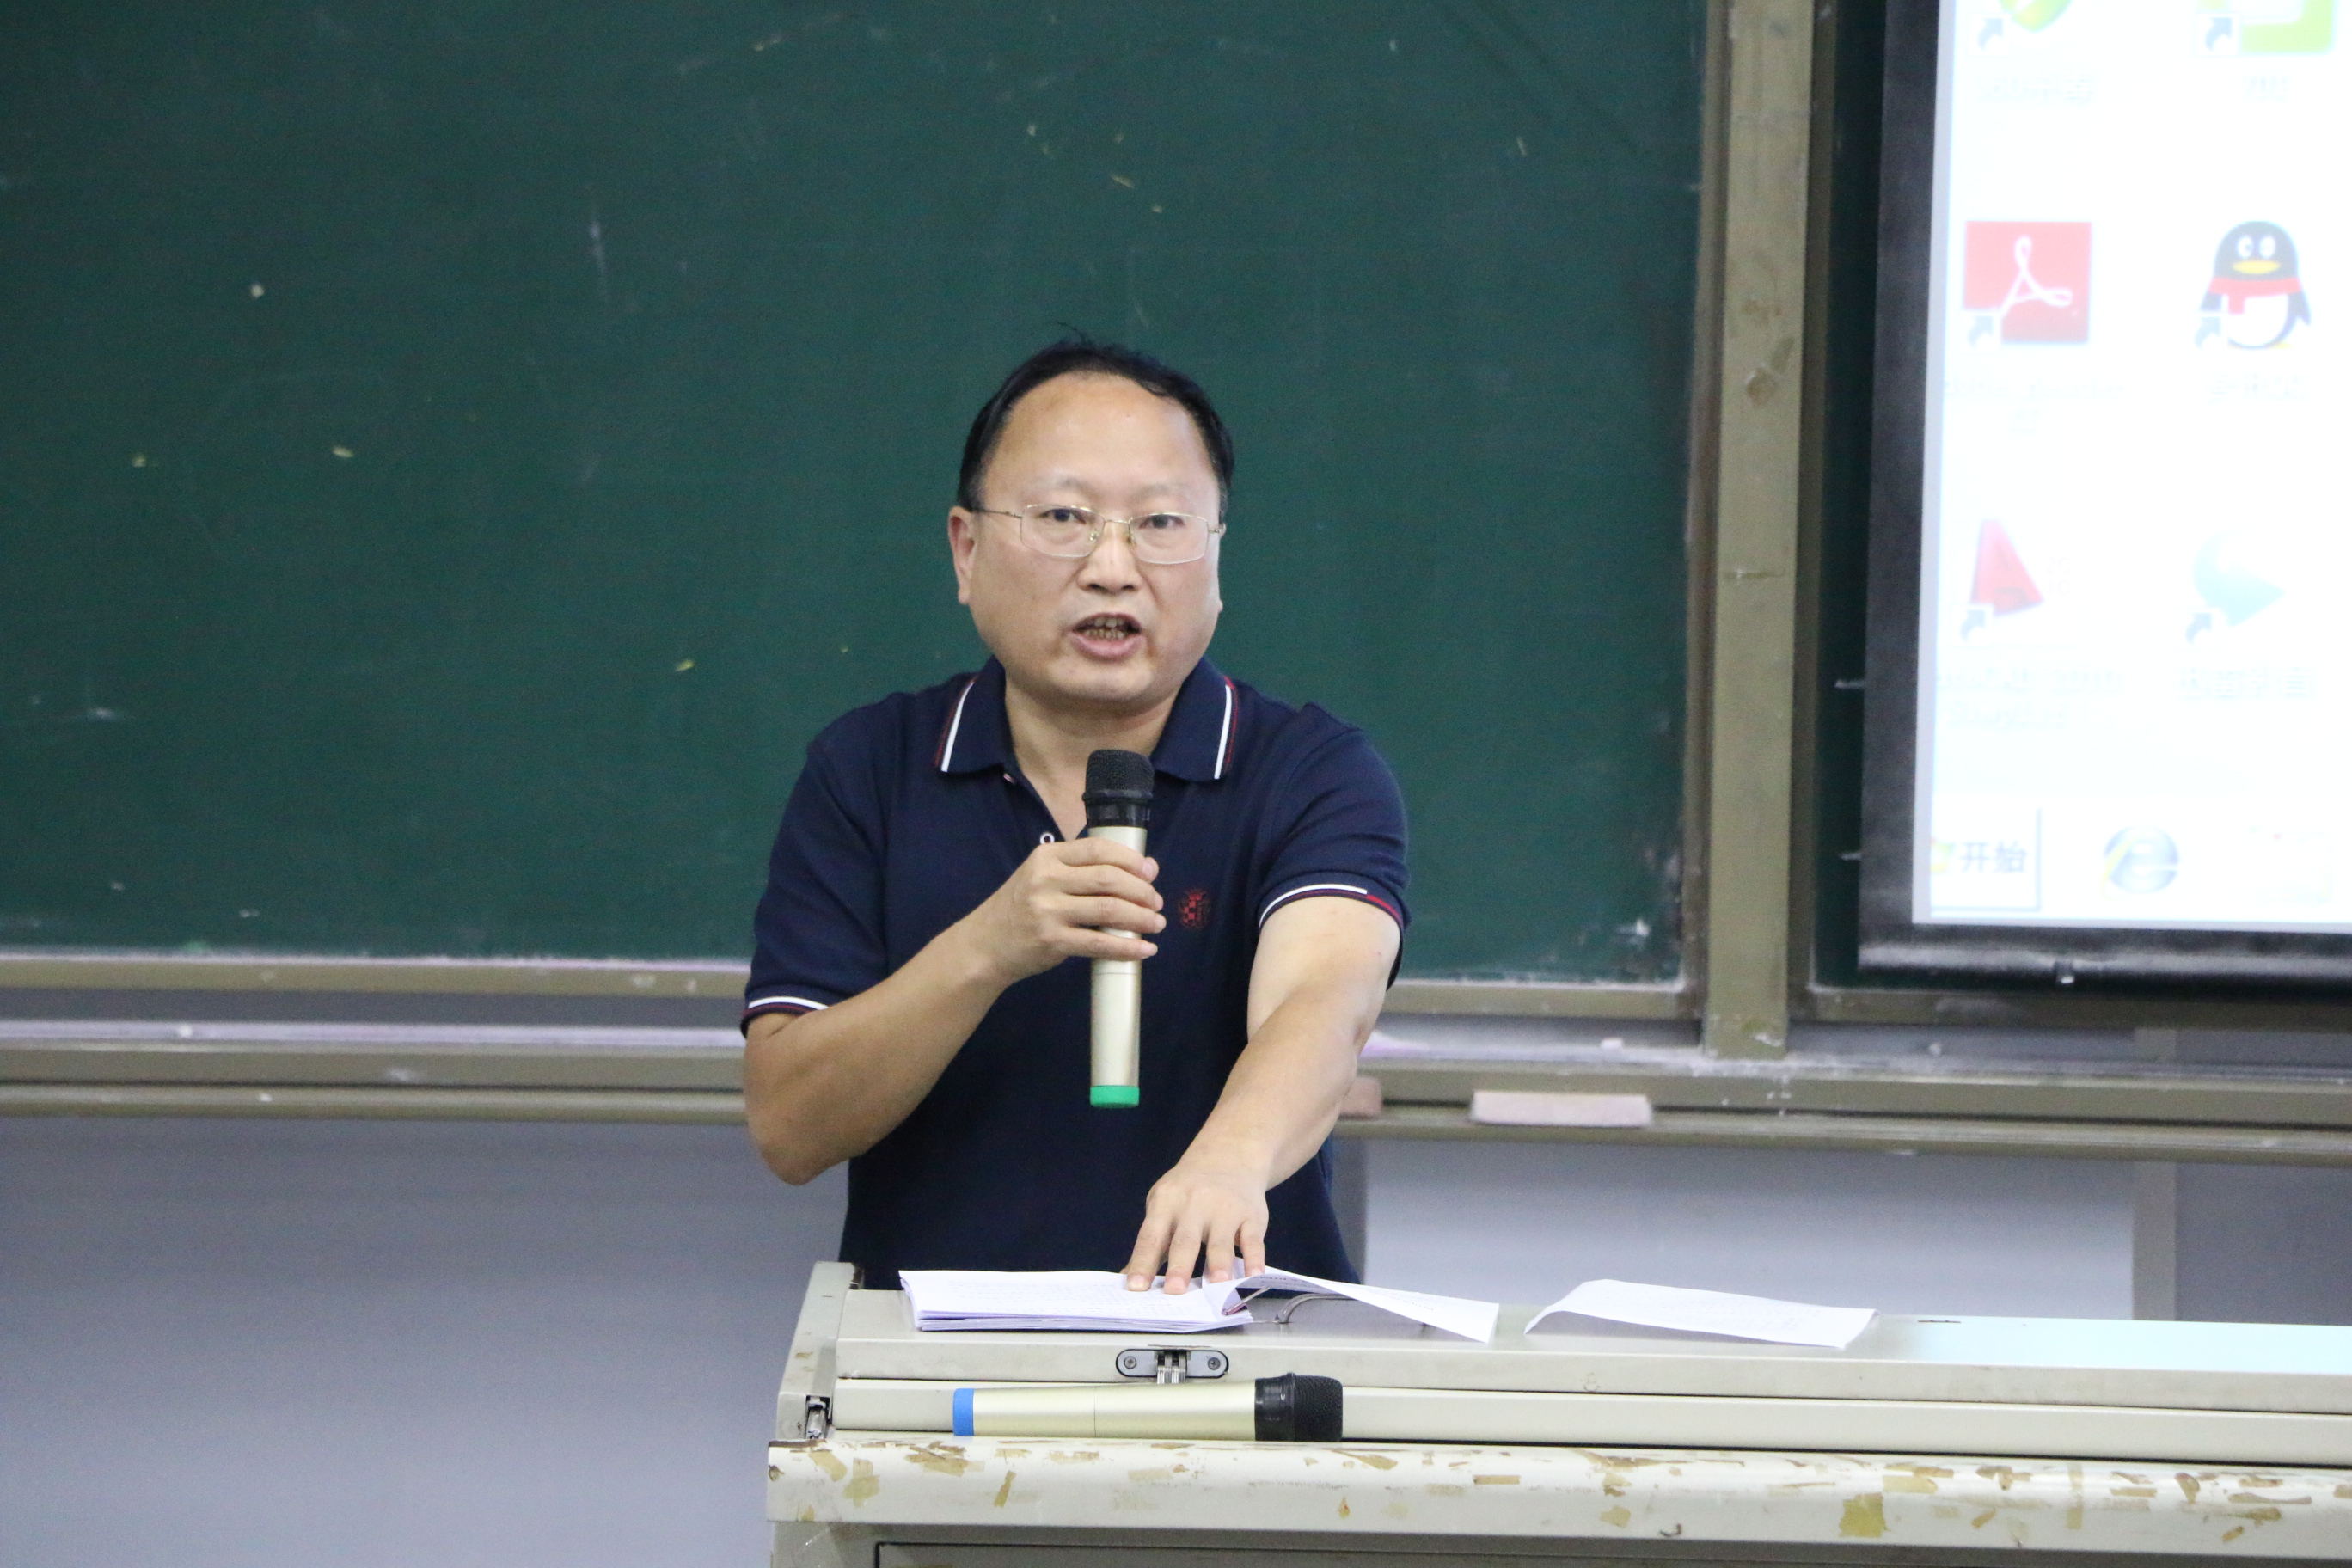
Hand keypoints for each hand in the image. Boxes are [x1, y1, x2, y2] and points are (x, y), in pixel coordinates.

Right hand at [958, 838, 1162, 987]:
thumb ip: (1080, 871)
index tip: (1150, 872)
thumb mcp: (1041, 877)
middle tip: (1156, 903)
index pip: (1098, 849)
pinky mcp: (1052, 940)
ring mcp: (1048, 910)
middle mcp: (1047, 879)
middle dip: (1142, 891)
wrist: (984, 945)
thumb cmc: (1020, 909)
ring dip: (1141, 918)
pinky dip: (1127, 947)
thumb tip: (1139, 869)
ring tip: (1155, 924)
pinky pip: (1100, 943)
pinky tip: (1144, 950)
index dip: (1131, 860)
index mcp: (1047, 857)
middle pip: (1109, 878)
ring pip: (1109, 909)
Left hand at [1123, 1157, 1268, 1294]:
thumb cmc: (1188, 1190)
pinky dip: (1255, 1259)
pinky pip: (1253, 1240)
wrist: (1228, 1155)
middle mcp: (1194, 1204)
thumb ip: (1151, 1242)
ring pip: (1221, 1241)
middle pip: (1185, 1240)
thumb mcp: (1163, 1205)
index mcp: (1166, 1202)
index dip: (1143, 1262)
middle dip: (1179, 1266)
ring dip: (1219, 1263)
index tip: (1136, 1287)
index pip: (1151, 1236)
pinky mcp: (1251, 1216)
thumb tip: (1128, 1277)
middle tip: (1174, 1291)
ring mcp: (1225, 1209)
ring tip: (1218, 1285)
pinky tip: (1253, 1276)